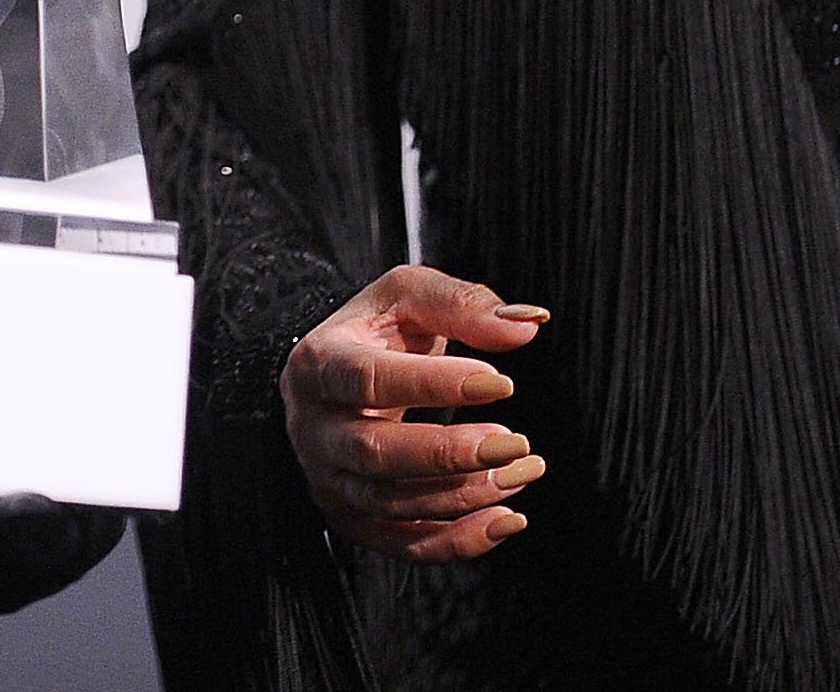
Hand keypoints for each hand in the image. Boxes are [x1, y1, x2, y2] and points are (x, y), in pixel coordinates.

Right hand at [279, 263, 548, 562]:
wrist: (338, 375)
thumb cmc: (376, 331)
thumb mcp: (408, 296)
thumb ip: (461, 304)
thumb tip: (526, 324)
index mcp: (319, 363)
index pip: (369, 379)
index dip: (434, 384)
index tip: (501, 383)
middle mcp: (313, 427)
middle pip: (374, 451)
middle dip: (448, 452)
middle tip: (513, 443)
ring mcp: (327, 478)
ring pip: (390, 501)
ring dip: (462, 494)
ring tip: (521, 472)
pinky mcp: (350, 517)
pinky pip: (400, 543)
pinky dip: (455, 541)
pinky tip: (504, 521)